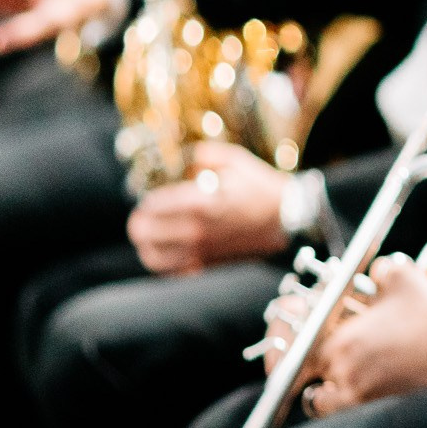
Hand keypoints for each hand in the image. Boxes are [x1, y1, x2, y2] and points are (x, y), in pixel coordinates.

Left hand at [127, 142, 290, 273]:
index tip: (149, 198)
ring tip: (147, 239)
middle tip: (142, 217)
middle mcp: (197, 230)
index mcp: (200, 203)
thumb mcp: (233, 160)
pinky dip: (165, 264)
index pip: (153, 206)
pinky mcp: (210, 264)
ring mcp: (202, 250)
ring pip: (155, 258)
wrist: (287, 217)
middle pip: (146, 234)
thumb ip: (202, 155)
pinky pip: (175, 272)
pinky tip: (168, 254)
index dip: (146, 202)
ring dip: (146, 247)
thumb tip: (182, 157)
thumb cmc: (261, 187)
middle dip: (140, 223)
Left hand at [296, 257, 426, 410]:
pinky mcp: (377, 407)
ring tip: (330, 383)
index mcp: (342, 339)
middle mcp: (343, 370)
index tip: (305, 338)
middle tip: (318, 358)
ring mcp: (359, 393)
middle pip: (309, 374)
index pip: (300, 346)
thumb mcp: (402, 276)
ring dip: (321, 392)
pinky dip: (341, 407)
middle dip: (311, 365)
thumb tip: (373, 271)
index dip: (298, 342)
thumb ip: (378, 270)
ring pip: (321, 401)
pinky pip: (345, 414)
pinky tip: (351, 396)